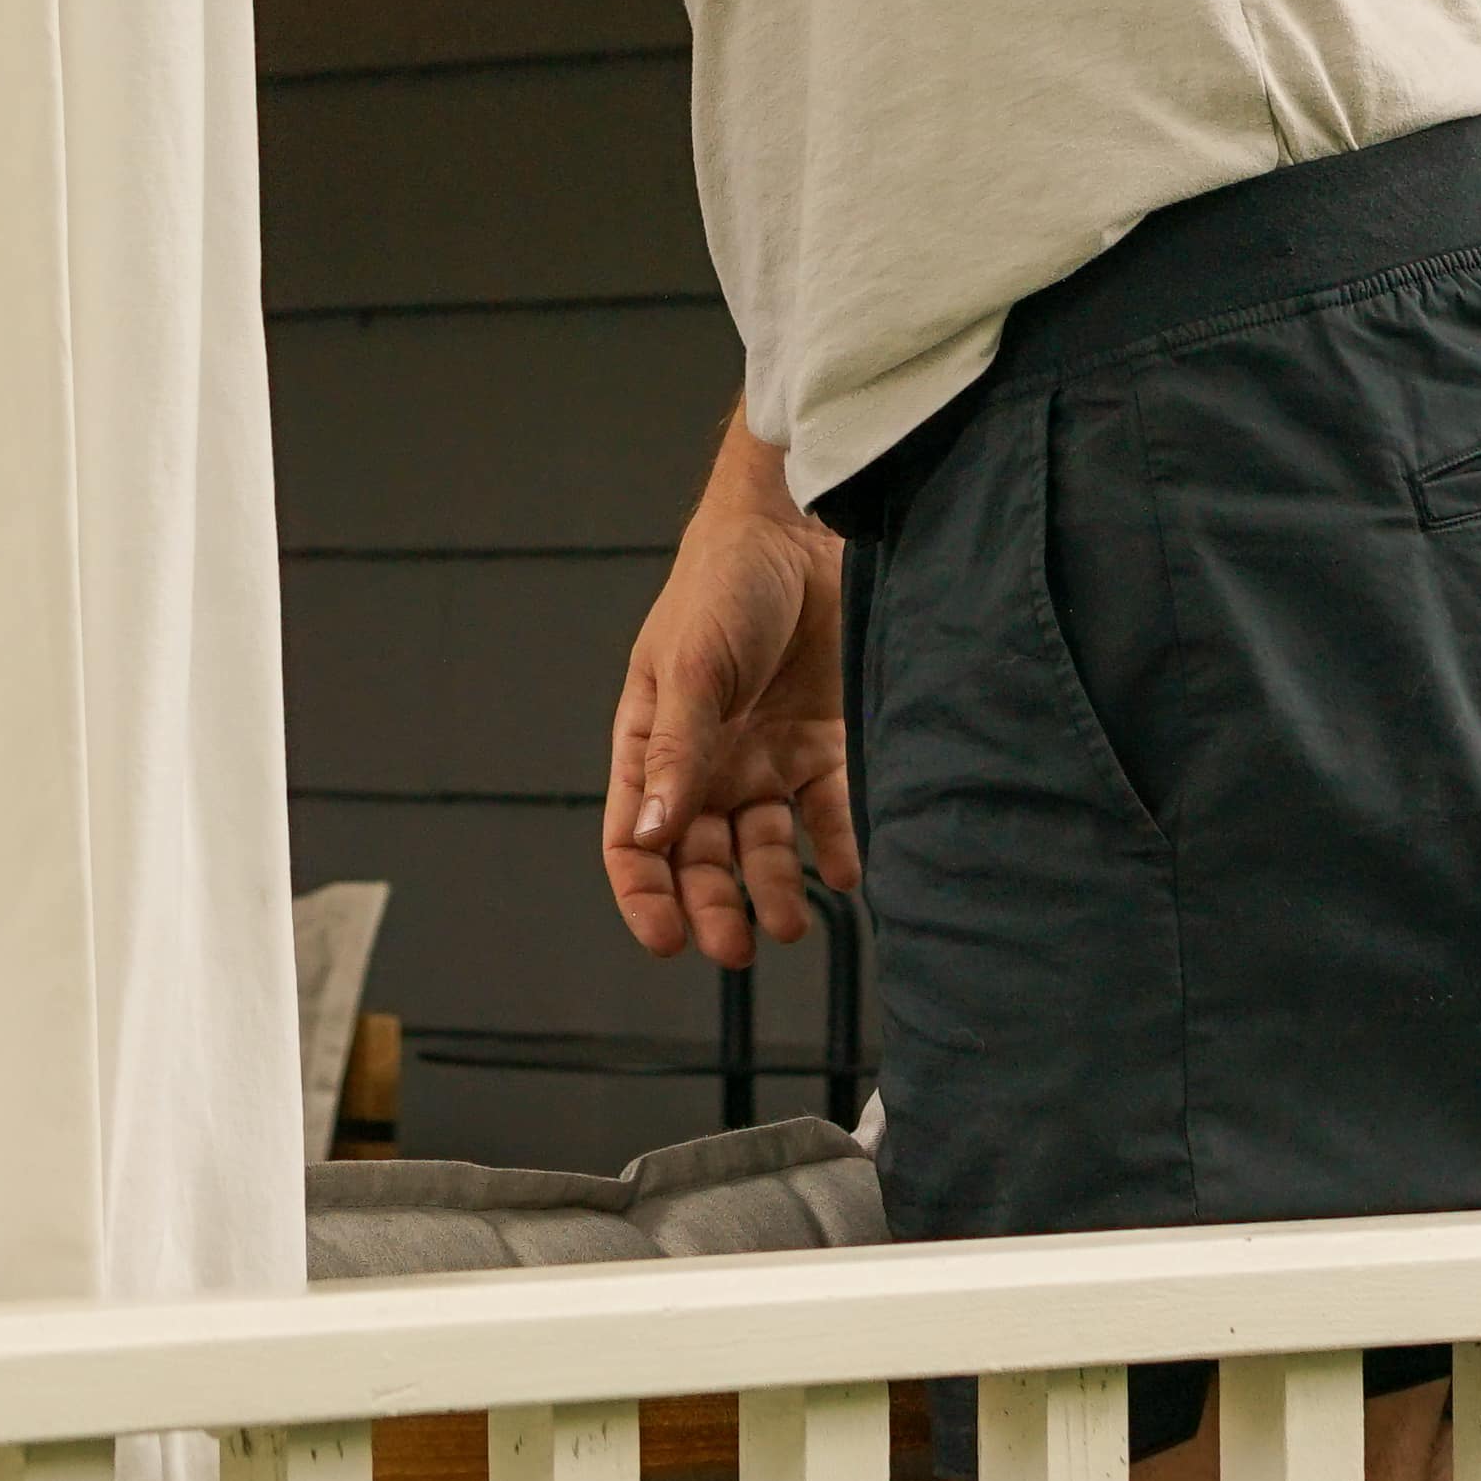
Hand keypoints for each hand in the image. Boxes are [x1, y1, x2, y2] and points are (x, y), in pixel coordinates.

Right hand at [605, 482, 854, 969]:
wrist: (802, 532)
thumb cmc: (722, 588)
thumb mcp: (689, 669)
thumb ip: (676, 753)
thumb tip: (650, 837)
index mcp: (654, 743)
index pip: (634, 837)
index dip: (644, 893)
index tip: (666, 940)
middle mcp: (708, 762)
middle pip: (701, 857)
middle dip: (713, 907)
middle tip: (736, 949)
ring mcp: (767, 757)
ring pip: (763, 847)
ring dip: (773, 890)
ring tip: (792, 923)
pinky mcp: (826, 745)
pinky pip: (828, 813)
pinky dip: (837, 847)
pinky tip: (846, 873)